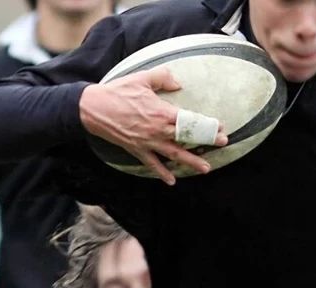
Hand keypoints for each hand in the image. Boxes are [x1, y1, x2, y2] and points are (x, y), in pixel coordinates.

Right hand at [80, 66, 227, 184]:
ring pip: (174, 154)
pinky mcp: (137, 149)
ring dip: (191, 162)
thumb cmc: (117, 91)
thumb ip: (162, 78)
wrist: (92, 108)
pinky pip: (152, 164)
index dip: (206, 124)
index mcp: (161, 112)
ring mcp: (148, 142)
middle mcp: (158, 129)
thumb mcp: (141, 78)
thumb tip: (178, 83)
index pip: (190, 120)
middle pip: (187, 138)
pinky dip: (162, 173)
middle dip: (206, 141)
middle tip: (222, 144)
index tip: (220, 127)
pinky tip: (172, 181)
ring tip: (206, 168)